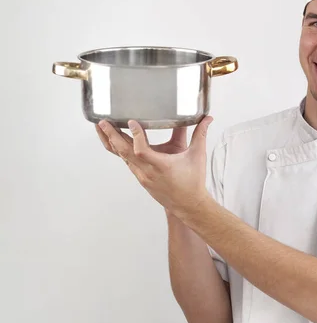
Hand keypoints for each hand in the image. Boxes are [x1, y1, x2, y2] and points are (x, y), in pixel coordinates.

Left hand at [96, 117, 213, 217]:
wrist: (188, 204)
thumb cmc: (193, 181)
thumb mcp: (197, 155)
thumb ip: (200, 134)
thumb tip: (207, 118)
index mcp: (161, 166)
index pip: (141, 151)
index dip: (136, 136)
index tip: (131, 122)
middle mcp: (147, 172)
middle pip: (124, 153)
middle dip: (111, 136)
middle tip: (102, 122)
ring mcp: (142, 176)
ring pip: (122, 157)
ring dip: (111, 142)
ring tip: (102, 128)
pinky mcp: (140, 177)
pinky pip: (126, 162)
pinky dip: (119, 150)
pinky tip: (115, 140)